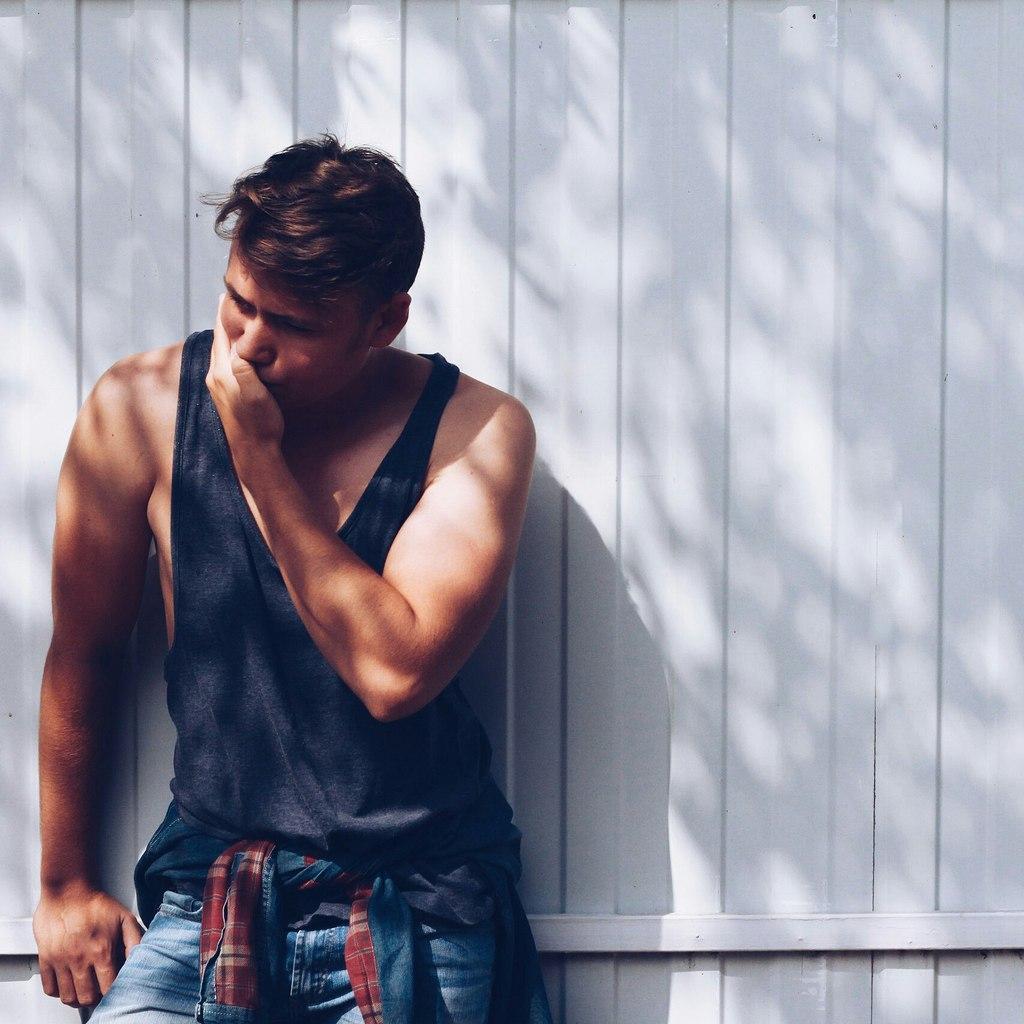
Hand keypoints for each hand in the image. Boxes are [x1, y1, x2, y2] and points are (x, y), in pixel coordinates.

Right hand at [33, 882, 144, 1008]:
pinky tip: (68, 983)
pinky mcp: (46, 959)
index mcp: (102, 950)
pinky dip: (58, 992)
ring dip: (77, 998)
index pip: (109, 987)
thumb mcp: (124, 917)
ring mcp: (61, 961)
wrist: (67, 890)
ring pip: (68, 997)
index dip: (114, 991)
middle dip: (96, 998)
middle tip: (99, 990)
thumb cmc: (95, 903)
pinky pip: (49, 988)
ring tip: (84, 989)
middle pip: (87, 997)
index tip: (115, 987)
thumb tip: (142, 957)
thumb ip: (135, 939)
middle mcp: (80, 959)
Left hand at [205, 292, 284, 460]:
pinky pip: (226, 365)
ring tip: (234, 323)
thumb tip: (237, 344)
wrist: (254, 453)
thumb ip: (242, 365)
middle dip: (224, 322)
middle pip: (219, 342)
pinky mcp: (226, 396)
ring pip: (222, 353)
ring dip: (227, 337)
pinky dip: (231, 352)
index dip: (224, 315)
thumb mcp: (253, 390)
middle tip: (231, 304)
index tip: (225, 295)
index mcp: (221, 372)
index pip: (221, 335)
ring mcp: (220, 387)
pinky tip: (238, 353)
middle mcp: (216, 377)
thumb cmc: (258, 422)